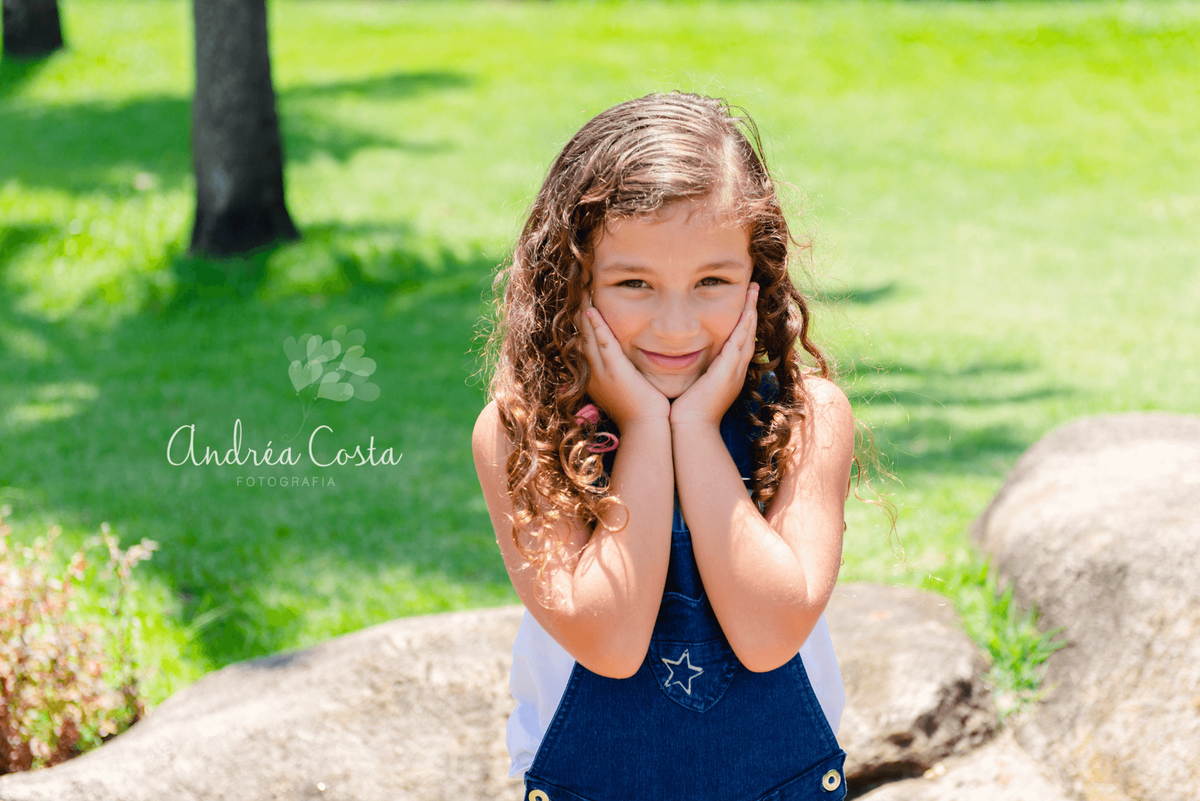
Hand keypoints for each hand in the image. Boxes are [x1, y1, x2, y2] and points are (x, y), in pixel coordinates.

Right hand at [579, 291, 670, 427]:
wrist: (645, 429)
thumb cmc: (642, 413)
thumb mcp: (626, 391)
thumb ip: (624, 376)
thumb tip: (628, 366)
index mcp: (595, 378)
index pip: (585, 345)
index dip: (583, 324)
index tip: (584, 304)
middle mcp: (592, 373)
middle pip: (580, 337)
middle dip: (579, 314)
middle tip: (579, 290)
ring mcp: (602, 373)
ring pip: (588, 337)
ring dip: (585, 313)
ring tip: (583, 292)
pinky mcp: (615, 372)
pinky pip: (604, 344)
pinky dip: (597, 327)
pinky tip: (593, 310)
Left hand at [669, 282, 758, 427]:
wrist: (689, 429)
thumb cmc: (686, 412)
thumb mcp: (692, 386)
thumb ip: (692, 372)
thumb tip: (678, 358)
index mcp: (727, 374)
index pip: (738, 341)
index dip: (742, 321)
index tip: (742, 302)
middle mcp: (735, 371)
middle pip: (748, 334)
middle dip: (751, 310)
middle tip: (753, 288)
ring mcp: (734, 372)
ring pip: (747, 335)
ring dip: (751, 312)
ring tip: (753, 291)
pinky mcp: (727, 373)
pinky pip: (739, 345)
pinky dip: (744, 327)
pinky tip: (746, 311)